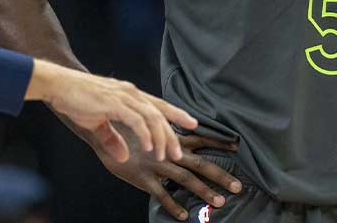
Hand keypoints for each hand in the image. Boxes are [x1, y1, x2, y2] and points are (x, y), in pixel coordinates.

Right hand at [26, 60, 197, 162]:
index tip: (192, 123)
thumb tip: (122, 157)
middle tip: (179, 154)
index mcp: (129, 94)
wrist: (58, 85)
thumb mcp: (97, 122)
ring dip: (160, 138)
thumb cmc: (76, 99)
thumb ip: (112, 139)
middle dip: (172, 134)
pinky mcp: (113, 103)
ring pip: (152, 117)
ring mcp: (123, 97)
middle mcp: (131, 93)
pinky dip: (145, 134)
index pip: (159, 104)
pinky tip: (148, 147)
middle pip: (160, 113)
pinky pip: (136, 120)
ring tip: (163, 156)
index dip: (177, 114)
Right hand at [90, 130, 242, 220]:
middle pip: (199, 163)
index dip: (218, 142)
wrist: (99, 127)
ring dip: (204, 191)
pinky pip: (160, 194)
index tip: (237, 147)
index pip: (199, 139)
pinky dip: (172, 205)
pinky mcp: (142, 177)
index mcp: (169, 137)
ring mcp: (155, 165)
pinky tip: (183, 216)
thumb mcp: (145, 123)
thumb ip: (163, 129)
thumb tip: (176, 130)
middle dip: (220, 175)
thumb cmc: (122, 125)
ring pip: (185, 179)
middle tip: (238, 186)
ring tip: (220, 202)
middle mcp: (167, 151)